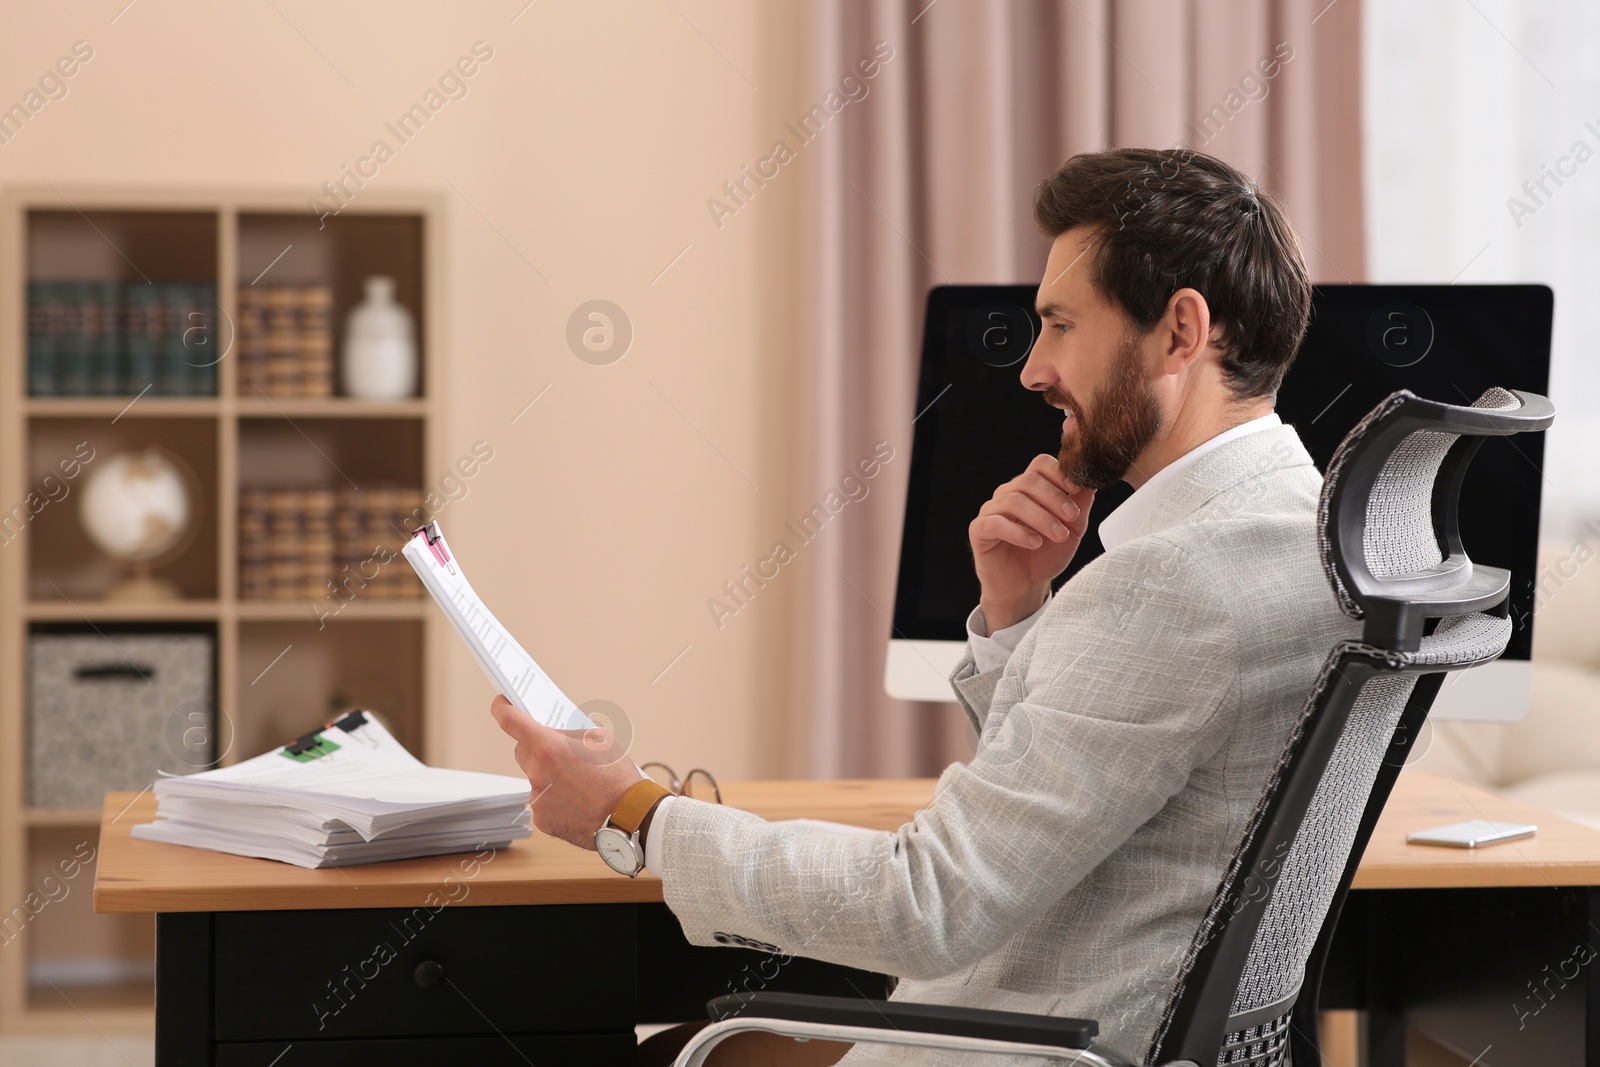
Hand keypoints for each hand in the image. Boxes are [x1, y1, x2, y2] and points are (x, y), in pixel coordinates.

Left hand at [489, 695, 640, 849]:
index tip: (502, 703)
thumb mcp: (599, 740)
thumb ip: (569, 734)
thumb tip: (556, 734)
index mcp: (548, 748)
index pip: (510, 721)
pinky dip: (555, 799)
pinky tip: (576, 800)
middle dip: (536, 747)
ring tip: (578, 781)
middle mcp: (536, 774)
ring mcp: (537, 799)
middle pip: (523, 751)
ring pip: (535, 778)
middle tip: (558, 750)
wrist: (629, 818)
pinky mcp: (542, 820)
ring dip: (549, 776)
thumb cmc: (618, 778)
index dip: (502, 708)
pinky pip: (542, 801)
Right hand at [968, 455, 1095, 629]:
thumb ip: (1080, 505)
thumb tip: (1092, 482)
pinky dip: (1018, 532)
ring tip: (1058, 535)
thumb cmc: (1047, 555)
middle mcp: (1008, 494)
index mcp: (1030, 488)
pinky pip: (995, 523)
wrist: (1026, 587)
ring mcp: (991, 511)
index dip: (1059, 472)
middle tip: (1072, 516)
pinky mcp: (979, 530)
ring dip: (1041, 517)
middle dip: (1054, 497)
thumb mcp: (1072, 530)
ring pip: (1014, 500)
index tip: (1077, 489)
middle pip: (1029, 480)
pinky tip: (1035, 543)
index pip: (1040, 464)